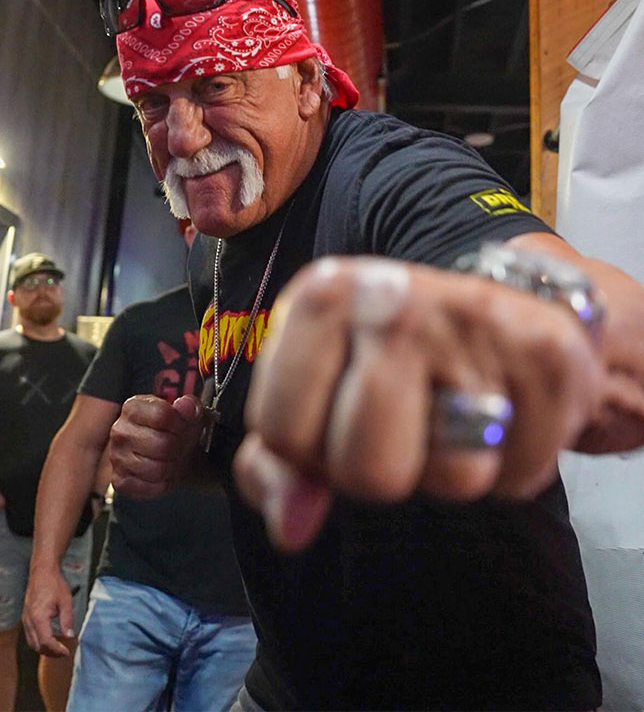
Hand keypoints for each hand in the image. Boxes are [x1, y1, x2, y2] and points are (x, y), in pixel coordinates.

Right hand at [23, 566, 73, 656]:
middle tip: (64, 652)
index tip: (67, 651)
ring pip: (32, 643)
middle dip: (51, 653)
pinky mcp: (25, 618)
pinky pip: (30, 636)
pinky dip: (39, 642)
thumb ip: (67, 620)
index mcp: (39, 617)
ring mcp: (25, 620)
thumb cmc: (54, 584)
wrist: (41, 571)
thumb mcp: (66, 601)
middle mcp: (29, 621)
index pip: (46, 642)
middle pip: (37, 646)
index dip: (56, 650)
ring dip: (44, 649)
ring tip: (58, 648)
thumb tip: (70, 636)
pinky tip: (49, 639)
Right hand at [109, 394, 204, 497]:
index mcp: (133, 408)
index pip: (161, 415)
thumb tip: (186, 406)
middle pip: (161, 444)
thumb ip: (189, 406)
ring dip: (171, 467)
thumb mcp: (188, 413)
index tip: (181, 426)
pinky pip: (149, 488)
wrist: (172, 454)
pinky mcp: (120, 481)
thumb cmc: (175, 431)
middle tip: (178, 446)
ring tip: (170, 459)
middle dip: (177, 447)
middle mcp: (120, 431)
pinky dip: (162, 484)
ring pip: (156, 469)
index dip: (179, 423)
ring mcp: (117, 457)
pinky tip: (162, 474)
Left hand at [234, 257, 603, 551]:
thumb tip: (292, 530)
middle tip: (401, 423)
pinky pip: (517, 476)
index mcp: (324, 296)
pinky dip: (511, 465)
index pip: (279, 430)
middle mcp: (393, 298)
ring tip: (455, 413)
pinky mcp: (547, 355)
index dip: (308, 449)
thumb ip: (280, 463)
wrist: (512, 300)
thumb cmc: (398, 353)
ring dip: (451, 469)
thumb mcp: (322, 384)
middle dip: (378, 472)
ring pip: (451, 479)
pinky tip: (505, 411)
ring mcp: (472, 322)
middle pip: (363, 470)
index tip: (336, 415)